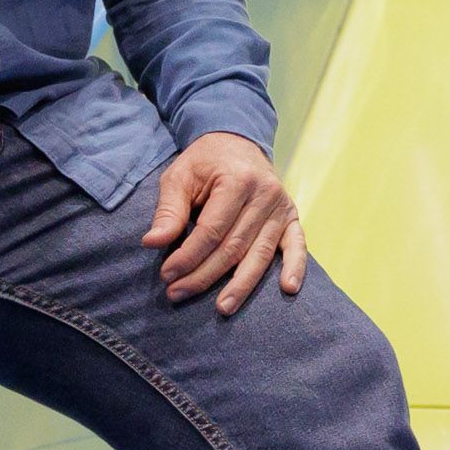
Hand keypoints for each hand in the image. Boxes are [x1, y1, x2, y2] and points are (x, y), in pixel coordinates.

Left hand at [144, 133, 307, 313]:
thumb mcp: (179, 177)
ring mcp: (282, 206)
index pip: (212, 230)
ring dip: (240, 285)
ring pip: (260, 253)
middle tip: (178, 293)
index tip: (167, 274)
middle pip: (234, 246)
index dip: (188, 256)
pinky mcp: (291, 216)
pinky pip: (296, 245)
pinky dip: (295, 267)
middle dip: (204, 275)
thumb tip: (152, 243)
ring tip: (222, 308)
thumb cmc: (204, 163)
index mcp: (237, 180)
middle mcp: (265, 194)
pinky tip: (287, 289)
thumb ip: (168, 211)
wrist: (237, 141)